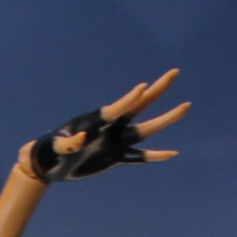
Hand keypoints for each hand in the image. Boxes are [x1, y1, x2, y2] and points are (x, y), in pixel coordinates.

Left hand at [19, 68, 190, 182]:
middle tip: (174, 72)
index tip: (143, 87)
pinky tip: (171, 153)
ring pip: (146, 129)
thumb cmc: (50, 151)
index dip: (129, 99)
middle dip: (157, 90)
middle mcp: (112, 127)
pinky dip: (154, 155)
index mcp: (97, 120)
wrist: (51, 164)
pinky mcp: (116, 156)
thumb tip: (81, 138)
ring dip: (166, 119)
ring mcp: (117, 141)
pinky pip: (140, 156)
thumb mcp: (56, 147)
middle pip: (140, 106)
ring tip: (185, 105)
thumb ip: (68, 142)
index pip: (117, 108)